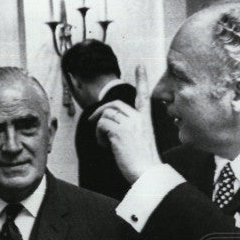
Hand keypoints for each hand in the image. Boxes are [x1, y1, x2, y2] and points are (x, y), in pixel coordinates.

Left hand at [90, 65, 160, 183]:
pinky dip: (98, 135)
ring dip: (99, 128)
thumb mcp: (139, 141)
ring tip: (104, 143)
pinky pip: (101, 125)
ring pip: (105, 115)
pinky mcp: (119, 132)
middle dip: (101, 111)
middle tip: (93, 121)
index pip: (144, 95)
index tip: (140, 65)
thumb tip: (109, 126)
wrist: (147, 173)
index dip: (142, 79)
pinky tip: (105, 146)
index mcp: (146, 120)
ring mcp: (129, 124)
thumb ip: (129, 129)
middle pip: (115, 105)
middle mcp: (138, 118)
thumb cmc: (143, 162)